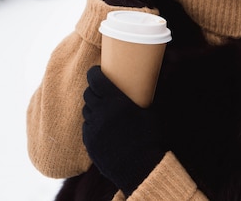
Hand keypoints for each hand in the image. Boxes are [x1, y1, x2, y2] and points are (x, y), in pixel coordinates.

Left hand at [82, 66, 164, 195]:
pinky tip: (102, 128)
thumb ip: (144, 98)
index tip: (96, 71)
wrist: (141, 170)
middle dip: (93, 90)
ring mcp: (93, 129)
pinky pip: (86, 127)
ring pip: (86, 110)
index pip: (95, 79)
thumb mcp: (150, 113)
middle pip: (88, 94)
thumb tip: (154, 80)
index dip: (93, 73)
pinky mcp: (89, 143)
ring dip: (92, 108)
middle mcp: (100, 113)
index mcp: (115, 101)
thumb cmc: (149, 139)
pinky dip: (92, 125)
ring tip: (103, 110)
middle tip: (101, 91)